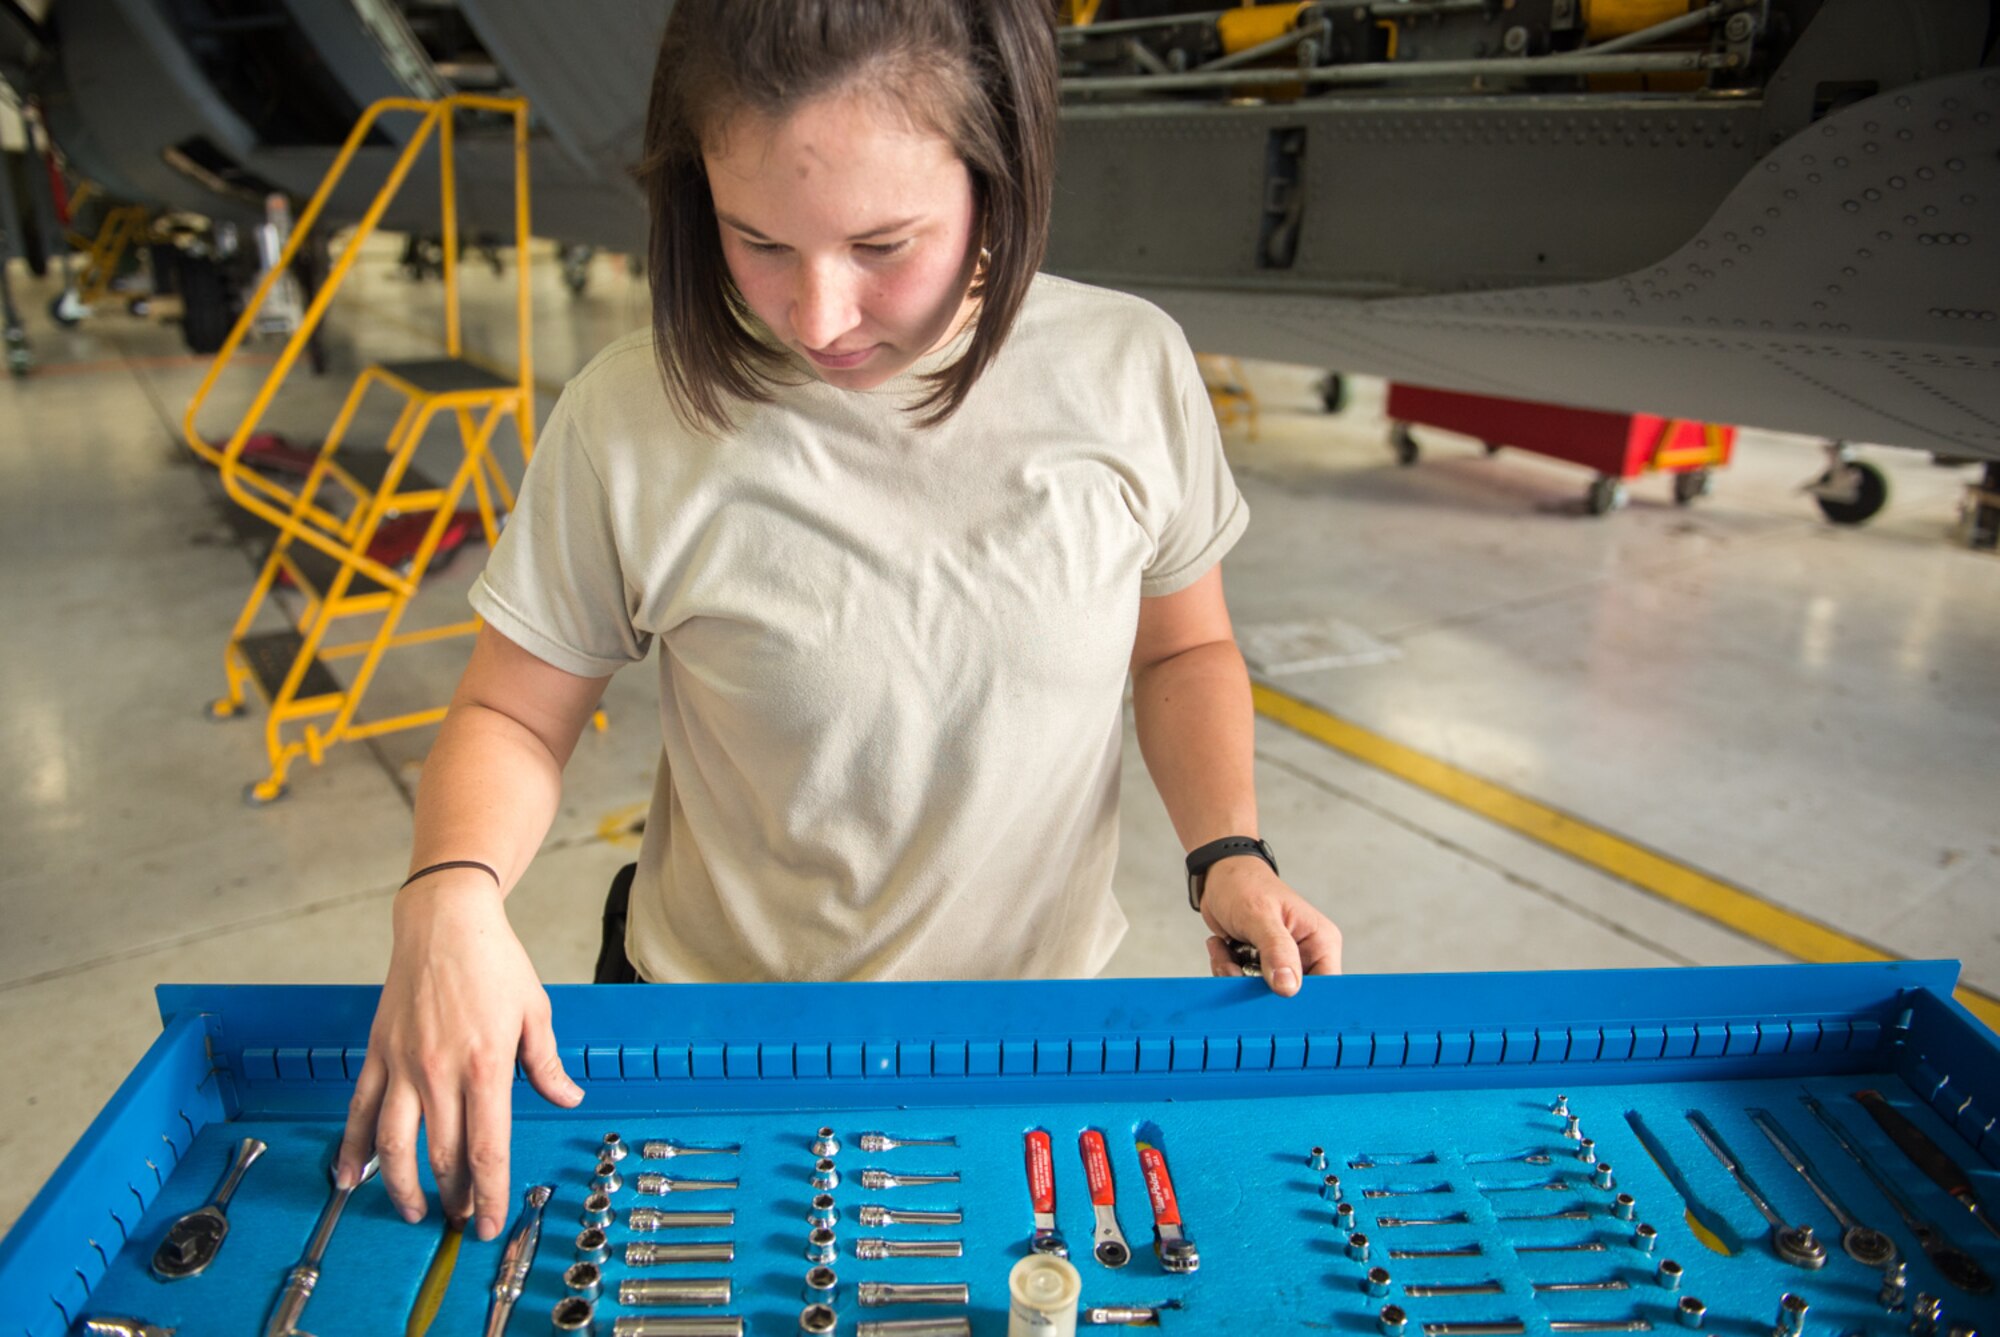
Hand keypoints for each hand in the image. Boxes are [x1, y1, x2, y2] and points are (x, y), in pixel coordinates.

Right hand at [335, 874, 582, 1240]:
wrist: (444, 921)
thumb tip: (568, 1098)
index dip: (490, 1192)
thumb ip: (548, 1064)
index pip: (486, 1147)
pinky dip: (352, 1148)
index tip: (491, 1222)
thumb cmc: (494, 962)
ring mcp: (403, 1064)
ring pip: (394, 1144)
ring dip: (402, 1186)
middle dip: (453, 1196)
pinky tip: (351, 1178)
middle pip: (442, 1155)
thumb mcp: (535, 1011)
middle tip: (461, 1218)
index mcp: (486, 1065)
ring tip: (413, 1211)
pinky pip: (359, 1110)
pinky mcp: (378, 1053)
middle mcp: (439, 1072)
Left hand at [1198, 856, 1341, 995]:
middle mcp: (1305, 955)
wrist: (1217, 876)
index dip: (1301, 1000)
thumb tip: (1289, 988)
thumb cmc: (1244, 885)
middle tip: (1237, 965)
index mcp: (1320, 941)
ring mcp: (1281, 963)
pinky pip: (1243, 985)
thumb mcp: (1260, 915)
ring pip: (1262, 994)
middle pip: (1290, 996)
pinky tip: (1222, 947)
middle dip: (1258, 987)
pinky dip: (1227, 970)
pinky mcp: (1259, 966)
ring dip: (1236, 976)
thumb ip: (1276, 950)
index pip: (1325, 986)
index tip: (1272, 997)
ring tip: (1227, 949)